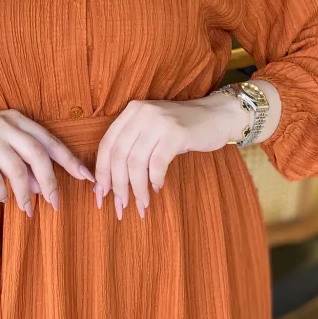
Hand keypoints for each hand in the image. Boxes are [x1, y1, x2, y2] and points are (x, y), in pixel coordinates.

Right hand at [0, 108, 94, 215]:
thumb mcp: (0, 142)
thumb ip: (22, 160)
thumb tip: (42, 188)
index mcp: (17, 120)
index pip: (50, 141)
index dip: (70, 160)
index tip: (87, 177)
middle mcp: (5, 125)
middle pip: (38, 154)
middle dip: (50, 181)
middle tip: (56, 203)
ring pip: (17, 168)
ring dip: (25, 193)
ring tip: (27, 209)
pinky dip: (1, 192)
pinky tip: (3, 198)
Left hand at [93, 94, 248, 219]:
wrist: (216, 116)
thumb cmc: (181, 129)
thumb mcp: (151, 130)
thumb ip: (132, 146)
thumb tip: (109, 183)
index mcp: (131, 112)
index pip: (106, 144)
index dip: (101, 172)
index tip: (101, 195)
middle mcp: (141, 113)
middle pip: (119, 155)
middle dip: (117, 185)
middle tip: (120, 206)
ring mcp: (159, 121)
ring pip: (136, 162)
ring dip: (136, 188)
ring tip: (141, 203)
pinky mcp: (177, 132)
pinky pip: (157, 163)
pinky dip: (155, 179)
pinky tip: (157, 187)